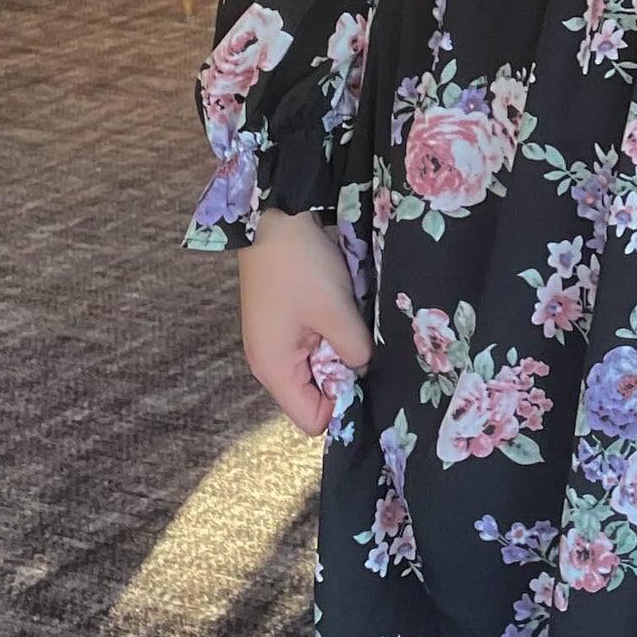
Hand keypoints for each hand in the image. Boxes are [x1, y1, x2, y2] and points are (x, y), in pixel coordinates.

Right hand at [237, 205, 372, 438]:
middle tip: (360, 344)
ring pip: (318, 369)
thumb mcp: (337, 311)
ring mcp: (275, 343)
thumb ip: (355, 351)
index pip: (313, 419)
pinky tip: (342, 312)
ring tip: (350, 324)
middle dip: (344, 376)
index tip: (365, 376)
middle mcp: (270, 364)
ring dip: (339, 352)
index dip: (343, 404)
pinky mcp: (284, 325)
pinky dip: (331, 335)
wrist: (273, 216)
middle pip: (315, 395)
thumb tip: (365, 370)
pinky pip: (314, 346)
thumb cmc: (299, 265)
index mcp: (274, 370)